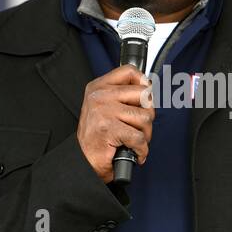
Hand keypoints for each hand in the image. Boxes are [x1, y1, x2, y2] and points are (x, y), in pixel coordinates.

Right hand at [76, 65, 154, 182]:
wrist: (82, 161)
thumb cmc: (96, 136)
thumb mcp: (104, 106)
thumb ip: (122, 95)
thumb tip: (148, 90)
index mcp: (98, 87)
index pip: (129, 71)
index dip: (143, 83)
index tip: (145, 95)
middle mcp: (100, 96)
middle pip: (144, 94)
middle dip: (148, 114)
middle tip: (140, 126)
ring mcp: (105, 111)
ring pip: (145, 117)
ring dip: (146, 134)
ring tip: (135, 141)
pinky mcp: (110, 129)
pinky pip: (139, 137)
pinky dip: (142, 149)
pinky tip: (135, 152)